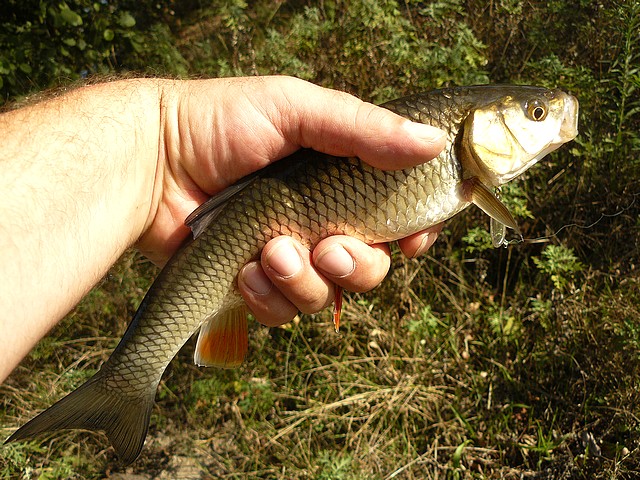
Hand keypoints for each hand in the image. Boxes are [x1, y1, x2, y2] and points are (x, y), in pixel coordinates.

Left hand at [143, 76, 444, 325]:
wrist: (151, 162)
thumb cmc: (220, 123)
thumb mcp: (295, 109)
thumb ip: (364, 127)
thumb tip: (433, 142)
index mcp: (336, 182)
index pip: (393, 218)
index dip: (410, 234)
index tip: (410, 239)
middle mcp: (317, 223)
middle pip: (368, 269)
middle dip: (356, 266)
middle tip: (327, 247)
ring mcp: (285, 258)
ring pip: (325, 297)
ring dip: (303, 280)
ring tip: (269, 251)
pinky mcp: (252, 286)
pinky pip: (281, 313)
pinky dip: (267, 295)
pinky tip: (244, 268)